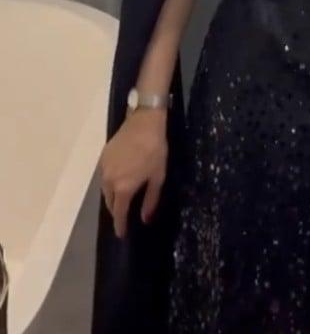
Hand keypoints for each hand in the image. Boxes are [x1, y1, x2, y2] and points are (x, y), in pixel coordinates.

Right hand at [99, 109, 167, 237]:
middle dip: (116, 211)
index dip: (120, 225)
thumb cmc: (154, 150)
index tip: (121, 234)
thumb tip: (144, 219)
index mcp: (123, 188)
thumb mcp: (158, 176)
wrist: (144, 123)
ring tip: (122, 199)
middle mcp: (109, 181)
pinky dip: (110, 183)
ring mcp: (104, 168)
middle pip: (110, 203)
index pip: (119, 213)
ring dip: (112, 197)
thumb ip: (151, 200)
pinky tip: (118, 180)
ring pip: (105, 190)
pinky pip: (104, 177)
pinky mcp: (103, 157)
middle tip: (124, 215)